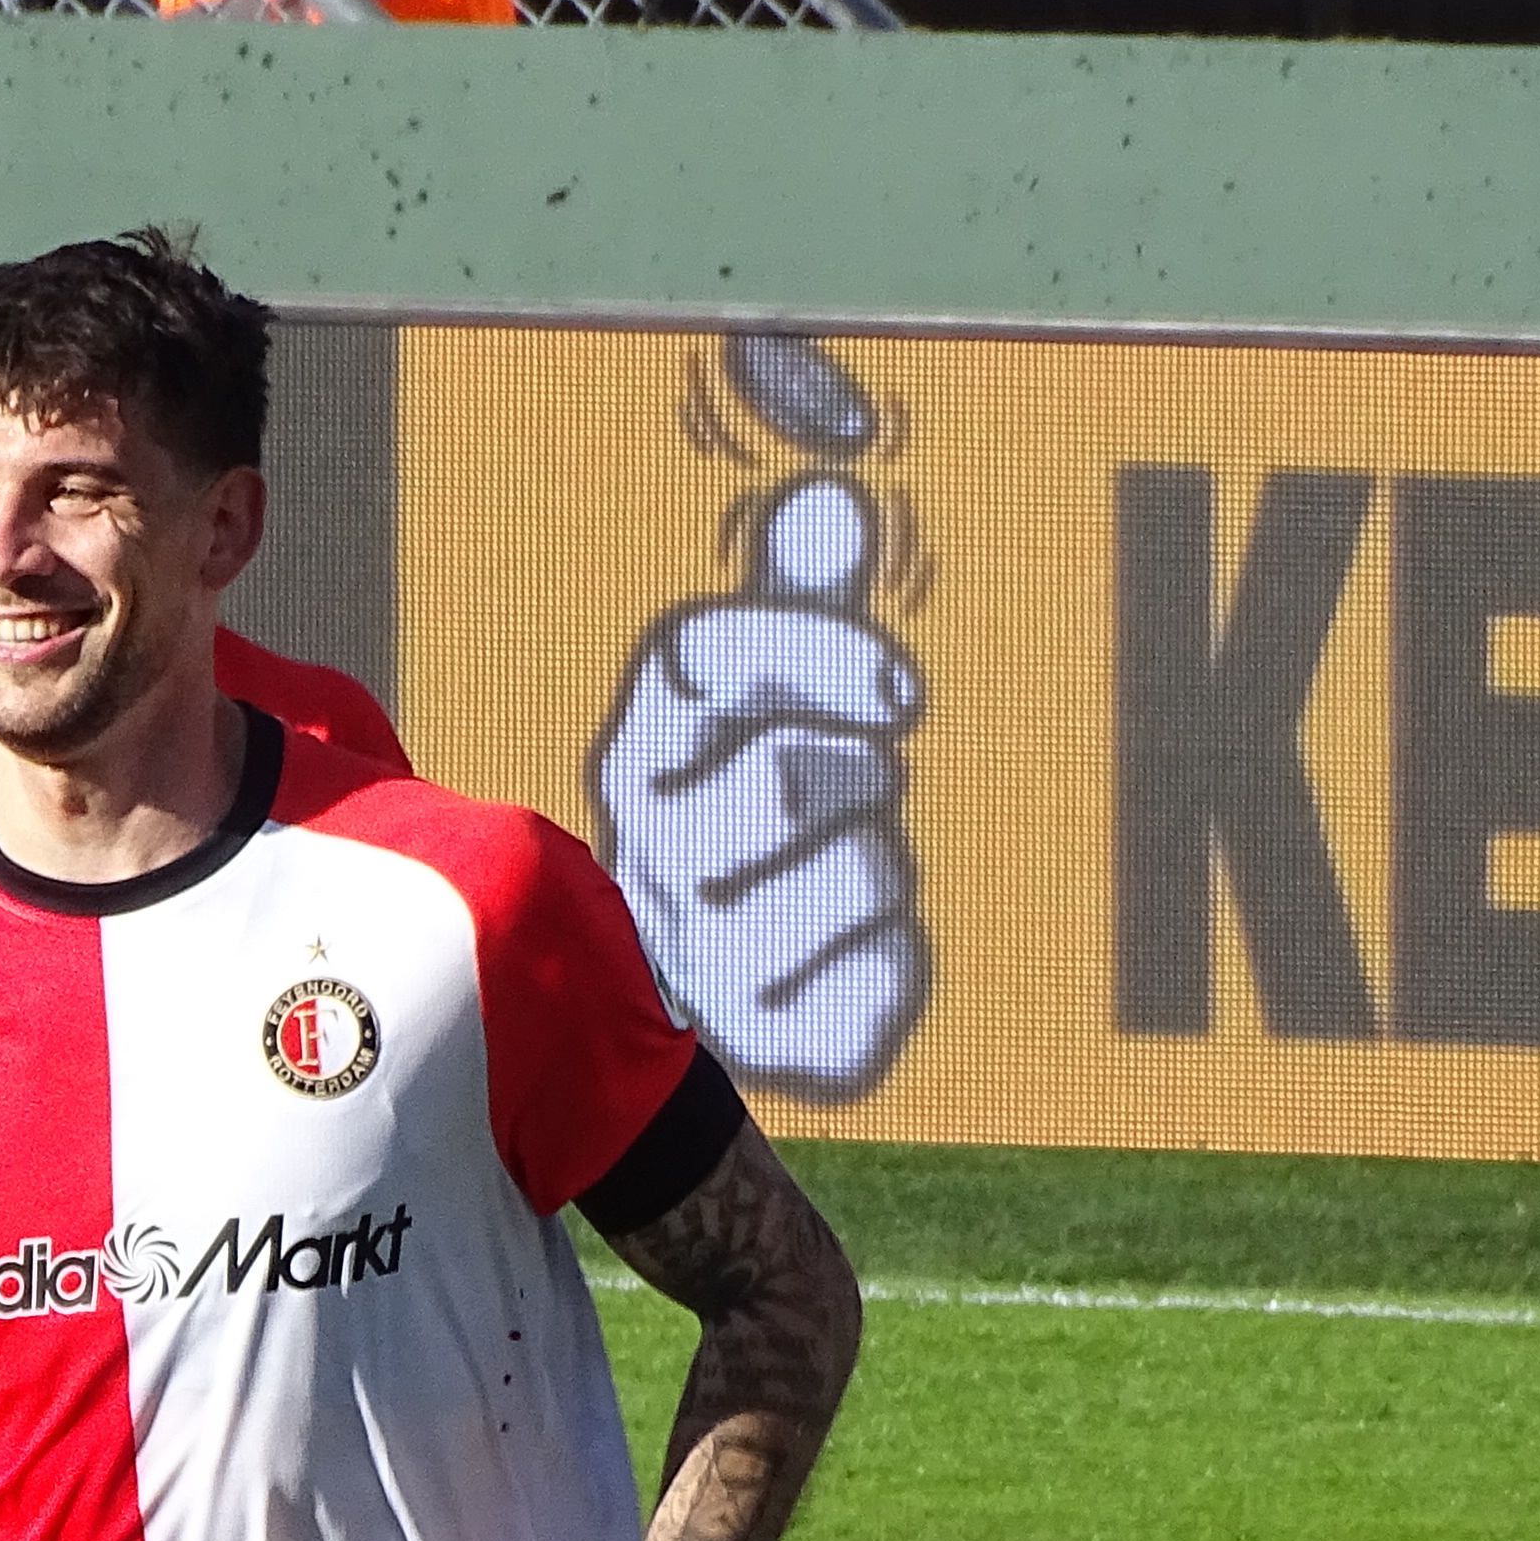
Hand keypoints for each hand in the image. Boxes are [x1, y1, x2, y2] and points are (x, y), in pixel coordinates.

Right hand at [588, 467, 930, 1102]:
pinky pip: (880, 977)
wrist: (689, 999)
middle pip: (791, 777)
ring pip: (855, 878)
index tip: (899, 692)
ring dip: (880, 870)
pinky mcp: (766, 1043)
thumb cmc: (749, 819)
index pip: (706, 665)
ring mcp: (696, 956)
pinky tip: (853, 956)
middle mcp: (646, 854)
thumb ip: (799, 606)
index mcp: (641, 753)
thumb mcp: (762, 705)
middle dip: (860, 778)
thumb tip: (830, 497)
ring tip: (841, 880)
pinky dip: (894, 960)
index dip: (818, 659)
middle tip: (850, 798)